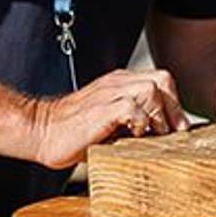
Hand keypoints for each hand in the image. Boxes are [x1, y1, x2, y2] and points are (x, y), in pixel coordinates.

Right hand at [28, 69, 188, 168]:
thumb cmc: (72, 133)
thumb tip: (161, 136)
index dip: (174, 103)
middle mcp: (117, 83)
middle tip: (170, 133)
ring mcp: (109, 93)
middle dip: (173, 108)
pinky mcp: (101, 108)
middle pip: (163, 80)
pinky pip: (132, 107)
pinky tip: (132, 136)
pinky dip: (139, 123)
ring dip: (158, 115)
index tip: (176, 128)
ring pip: (152, 89)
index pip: (161, 81)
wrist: (40, 132)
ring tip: (152, 135)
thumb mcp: (110, 122)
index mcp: (120, 84)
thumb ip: (132, 121)